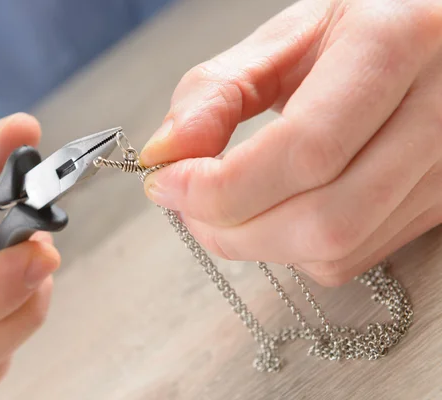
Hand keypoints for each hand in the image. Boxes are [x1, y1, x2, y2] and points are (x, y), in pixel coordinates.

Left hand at [140, 0, 441, 285]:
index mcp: (394, 47)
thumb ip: (216, 91)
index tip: (166, 183)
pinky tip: (273, 210)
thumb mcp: (284, 40)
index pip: (304, 150)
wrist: (424, 45)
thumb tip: (164, 152)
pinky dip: (289, 249)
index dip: (221, 186)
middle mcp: (435, 116)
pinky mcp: (431, 205)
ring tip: (220, 207)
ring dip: (255, 244)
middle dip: (231, 228)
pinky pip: (348, 259)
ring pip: (335, 250)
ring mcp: (440, 170)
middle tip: (185, 204)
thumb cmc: (353, 32)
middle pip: (323, 219)